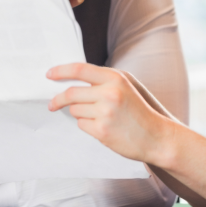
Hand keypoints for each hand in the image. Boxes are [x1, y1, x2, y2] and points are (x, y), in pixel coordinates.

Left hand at [47, 63, 174, 164]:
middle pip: (71, 93)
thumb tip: (71, 80)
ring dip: (79, 113)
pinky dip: (86, 125)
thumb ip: (101, 80)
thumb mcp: (124, 86)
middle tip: (52, 104)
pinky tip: (102, 127)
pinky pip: (82, 125)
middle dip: (58, 99)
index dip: (61, 71)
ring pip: (75, 110)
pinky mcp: (102, 130)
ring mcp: (105, 112)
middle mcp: (109, 93)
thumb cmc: (138, 111)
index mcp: (114, 78)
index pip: (79, 70)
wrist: (156, 136)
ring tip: (97, 117)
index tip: (49, 74)